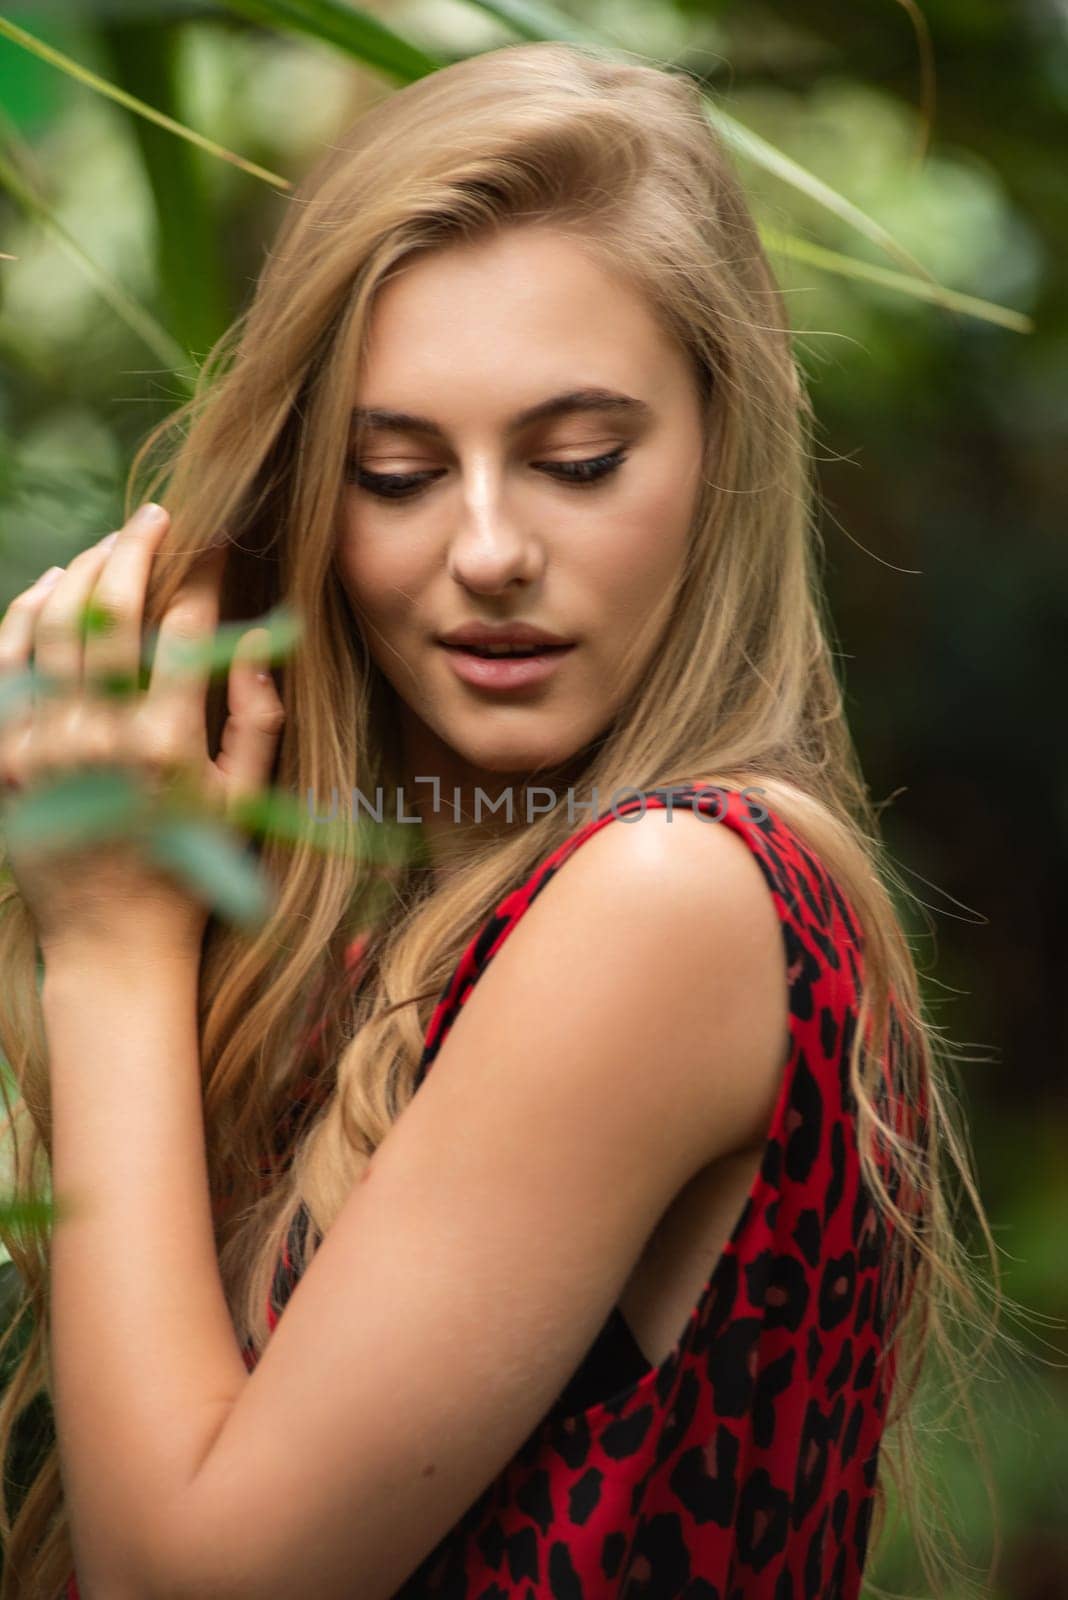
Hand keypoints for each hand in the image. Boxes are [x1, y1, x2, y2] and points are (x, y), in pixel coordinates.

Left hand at [0, 503, 285, 956]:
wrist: (112, 943)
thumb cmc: (191, 871)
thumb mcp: (244, 799)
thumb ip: (256, 715)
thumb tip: (254, 637)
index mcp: (163, 748)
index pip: (183, 629)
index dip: (203, 576)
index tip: (216, 546)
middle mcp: (93, 740)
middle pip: (105, 613)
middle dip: (133, 551)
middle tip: (154, 519)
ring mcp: (36, 749)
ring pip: (45, 628)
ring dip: (76, 575)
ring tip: (104, 549)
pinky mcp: (0, 762)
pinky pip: (1, 669)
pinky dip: (20, 620)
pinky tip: (46, 593)